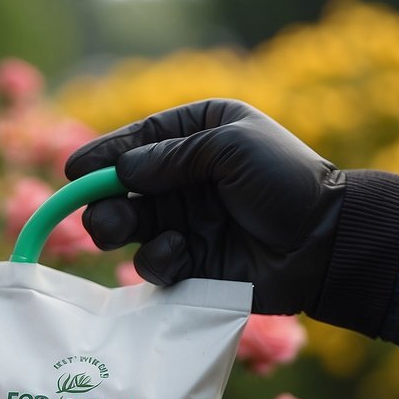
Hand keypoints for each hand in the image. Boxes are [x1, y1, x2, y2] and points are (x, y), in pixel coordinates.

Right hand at [65, 99, 344, 313]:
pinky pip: (153, 263)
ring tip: (120, 229)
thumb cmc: (285, 181)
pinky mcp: (191, 264)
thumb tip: (122, 171)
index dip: (102, 155)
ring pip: (127, 226)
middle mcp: (186, 178)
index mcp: (199, 134)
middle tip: (100, 210)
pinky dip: (159, 259)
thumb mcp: (231, 147)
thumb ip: (172, 156)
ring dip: (117, 226)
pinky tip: (181, 254)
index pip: (137, 140)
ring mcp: (186, 222)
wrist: (324, 243)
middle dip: (103, 197)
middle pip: (121, 187)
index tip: (74, 170)